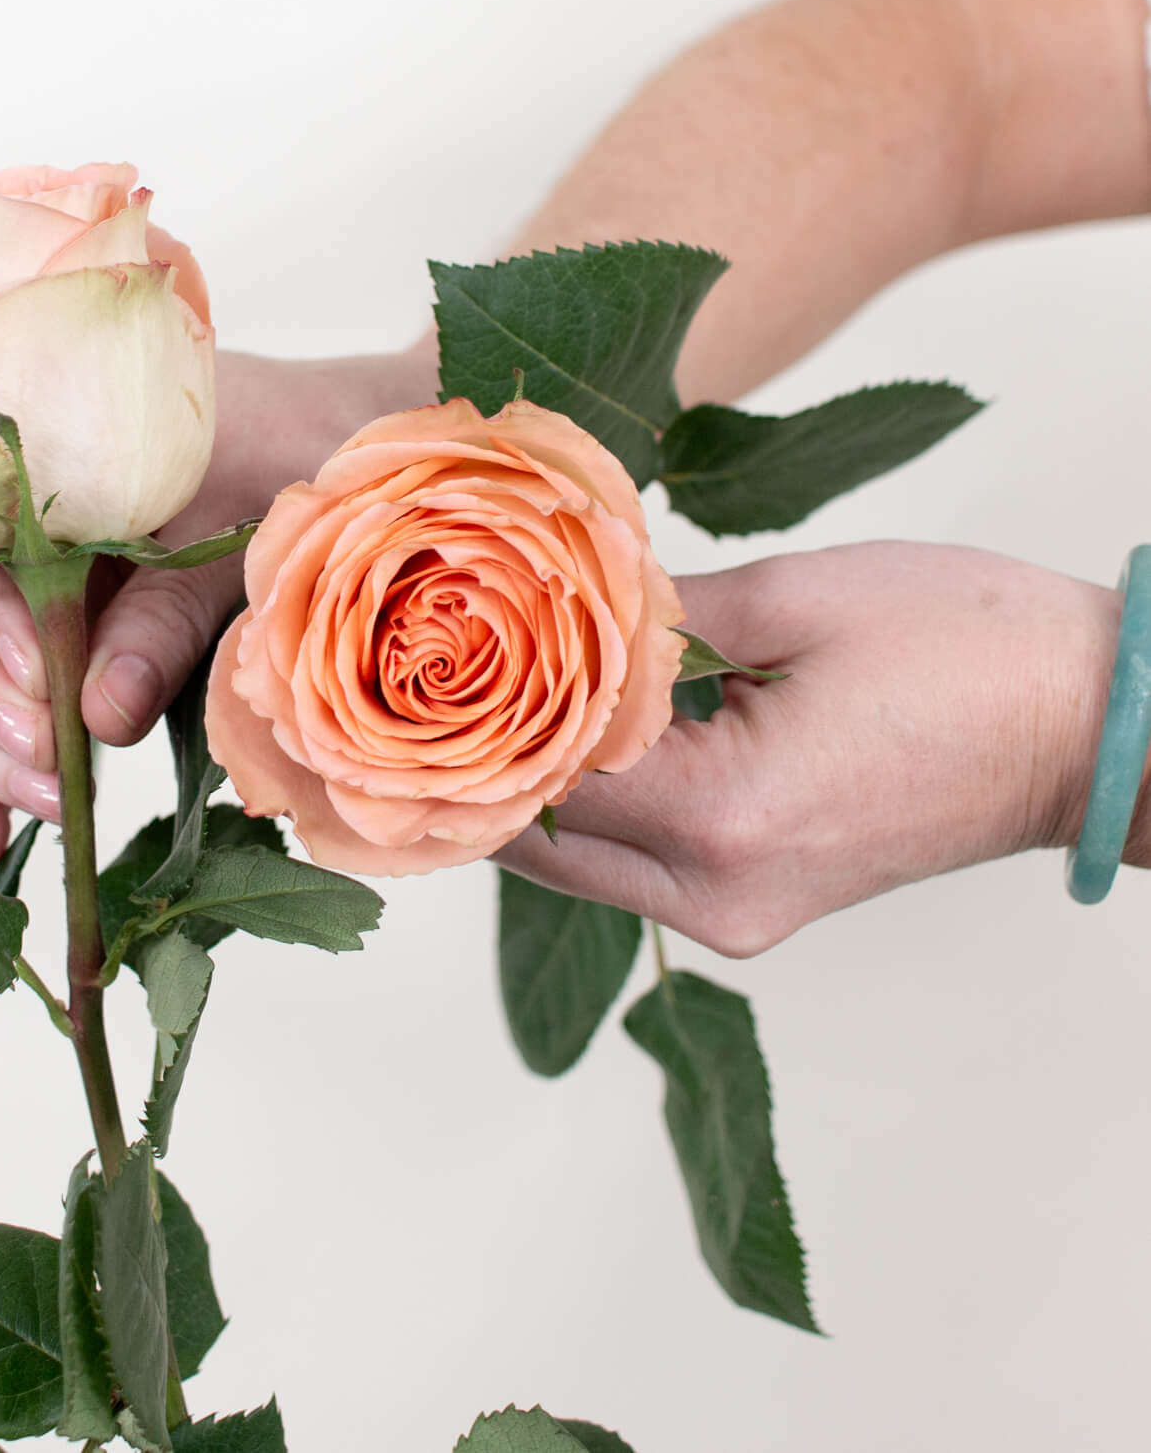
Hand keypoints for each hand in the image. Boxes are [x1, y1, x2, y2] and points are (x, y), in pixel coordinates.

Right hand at [0, 347, 437, 862]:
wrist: (338, 435)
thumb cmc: (291, 453)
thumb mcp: (235, 531)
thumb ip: (167, 616)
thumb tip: (98, 716)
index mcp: (30, 452)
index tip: (39, 689)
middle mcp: (5, 517)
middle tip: (49, 770)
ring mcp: (23, 581)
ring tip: (48, 808)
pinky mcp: (51, 637)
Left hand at [498, 542, 1142, 955]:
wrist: (1090, 729)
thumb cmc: (970, 649)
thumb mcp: (797, 596)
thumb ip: (655, 619)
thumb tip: (560, 613)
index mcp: (726, 814)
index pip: (545, 775)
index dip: (478, 713)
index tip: (430, 656)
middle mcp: (718, 893)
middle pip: (541, 844)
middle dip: (485, 767)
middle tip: (435, 686)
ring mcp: (737, 917)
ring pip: (579, 866)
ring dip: (536, 793)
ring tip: (494, 703)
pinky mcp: (755, 910)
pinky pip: (635, 869)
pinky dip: (596, 814)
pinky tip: (575, 740)